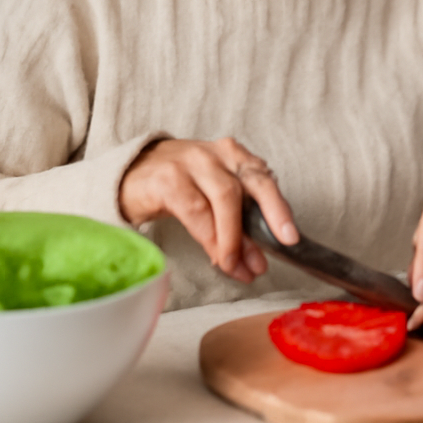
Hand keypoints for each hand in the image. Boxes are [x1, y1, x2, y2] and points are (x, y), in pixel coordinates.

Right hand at [118, 137, 298, 283]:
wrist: (131, 176)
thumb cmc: (181, 186)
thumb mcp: (213, 193)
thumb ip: (238, 217)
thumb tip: (259, 257)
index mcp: (234, 155)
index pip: (264, 179)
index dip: (280, 208)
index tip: (291, 238)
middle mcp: (216, 154)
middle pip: (251, 183)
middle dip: (270, 215)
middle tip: (279, 246)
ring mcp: (191, 163)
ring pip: (225, 200)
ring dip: (234, 240)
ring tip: (239, 268)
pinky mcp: (168, 180)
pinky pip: (196, 212)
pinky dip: (210, 239)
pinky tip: (216, 257)